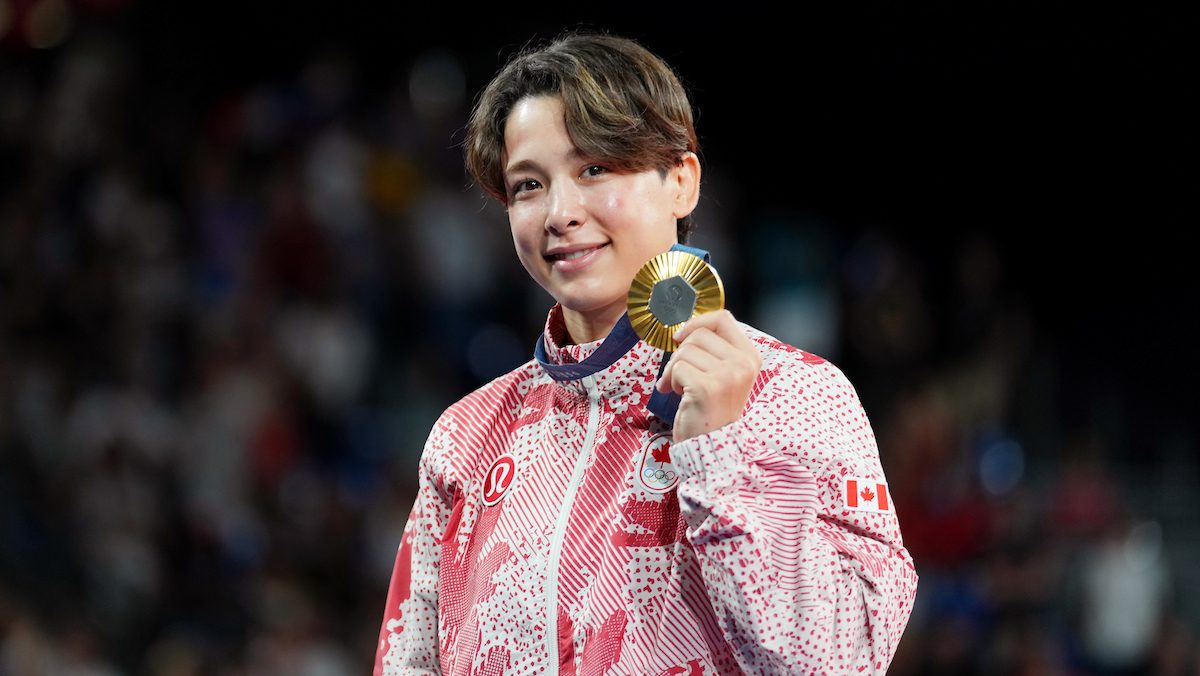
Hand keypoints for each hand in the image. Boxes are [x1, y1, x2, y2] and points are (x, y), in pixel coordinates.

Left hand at [655, 309, 761, 441]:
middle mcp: (743, 364)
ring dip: (674, 370)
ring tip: (683, 389)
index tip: (681, 338)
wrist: (712, 446)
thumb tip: (684, 329)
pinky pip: (677, 368)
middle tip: (682, 377)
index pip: (722, 318)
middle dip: (681, 354)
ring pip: (685, 351)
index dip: (697, 322)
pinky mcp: (708, 387)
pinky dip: (670, 381)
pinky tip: (680, 396)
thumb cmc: (711, 409)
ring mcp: (728, 375)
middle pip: (698, 334)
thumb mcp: (722, 374)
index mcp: (750, 356)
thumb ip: (713, 350)